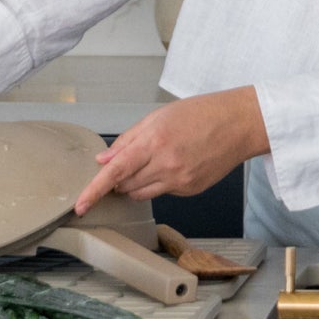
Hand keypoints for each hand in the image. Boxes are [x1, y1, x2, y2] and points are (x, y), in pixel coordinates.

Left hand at [73, 87, 268, 215]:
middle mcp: (166, 165)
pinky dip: (159, 182)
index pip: (115, 171)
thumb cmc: (202, 113)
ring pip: (141, 193)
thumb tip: (103, 159)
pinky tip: (176, 164)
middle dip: (119, 177)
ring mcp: (179, 181)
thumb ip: (129, 138)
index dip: (94, 190)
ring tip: (154, 160)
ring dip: (136, 183)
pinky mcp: (190, 190)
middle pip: (125, 185)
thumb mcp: (160, 116)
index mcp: (155, 141)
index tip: (79, 205)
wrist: (239, 123)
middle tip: (132, 159)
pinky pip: (162, 192)